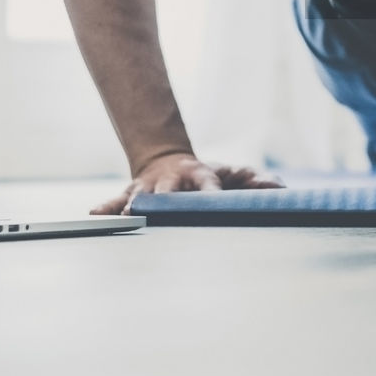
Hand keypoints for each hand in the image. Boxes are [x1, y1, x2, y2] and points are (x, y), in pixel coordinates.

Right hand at [91, 153, 284, 215]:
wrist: (166, 161)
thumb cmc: (206, 176)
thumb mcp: (232, 174)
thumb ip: (255, 182)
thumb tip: (279, 188)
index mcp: (198, 176)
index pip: (206, 183)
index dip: (210, 191)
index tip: (213, 199)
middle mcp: (172, 181)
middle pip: (168, 190)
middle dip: (165, 199)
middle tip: (162, 208)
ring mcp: (149, 187)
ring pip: (140, 195)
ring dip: (135, 204)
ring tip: (129, 212)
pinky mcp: (130, 194)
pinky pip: (114, 201)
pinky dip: (106, 208)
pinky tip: (95, 214)